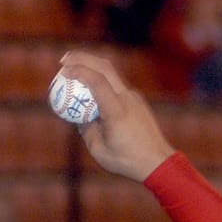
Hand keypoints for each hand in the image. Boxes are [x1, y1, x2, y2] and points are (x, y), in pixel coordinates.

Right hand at [58, 51, 175, 181]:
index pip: (98, 82)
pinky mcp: (137, 101)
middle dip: (82, 58)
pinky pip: (116, 85)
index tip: (62, 70)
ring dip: (92, 66)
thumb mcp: (98, 148)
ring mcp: (135, 98)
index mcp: (117, 111)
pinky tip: (88, 87)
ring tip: (72, 68)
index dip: (79, 71)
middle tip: (63, 60)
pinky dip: (100, 79)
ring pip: (112, 73)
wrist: (159, 162)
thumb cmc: (127, 161)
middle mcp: (128, 99)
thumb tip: (76, 114)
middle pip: (105, 67)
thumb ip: (85, 128)